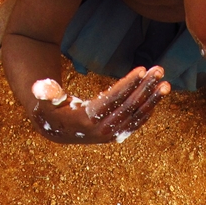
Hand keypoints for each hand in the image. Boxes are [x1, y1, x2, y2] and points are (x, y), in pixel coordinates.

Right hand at [30, 66, 169, 143]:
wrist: (54, 131)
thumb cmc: (49, 109)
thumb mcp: (43, 100)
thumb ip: (44, 92)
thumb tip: (40, 86)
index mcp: (86, 120)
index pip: (113, 100)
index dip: (128, 85)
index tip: (142, 70)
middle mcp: (102, 130)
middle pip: (128, 107)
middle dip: (145, 88)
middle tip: (159, 70)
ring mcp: (111, 134)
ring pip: (136, 116)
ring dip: (152, 98)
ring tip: (164, 82)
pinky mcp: (116, 134)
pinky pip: (136, 122)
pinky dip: (148, 109)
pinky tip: (157, 96)